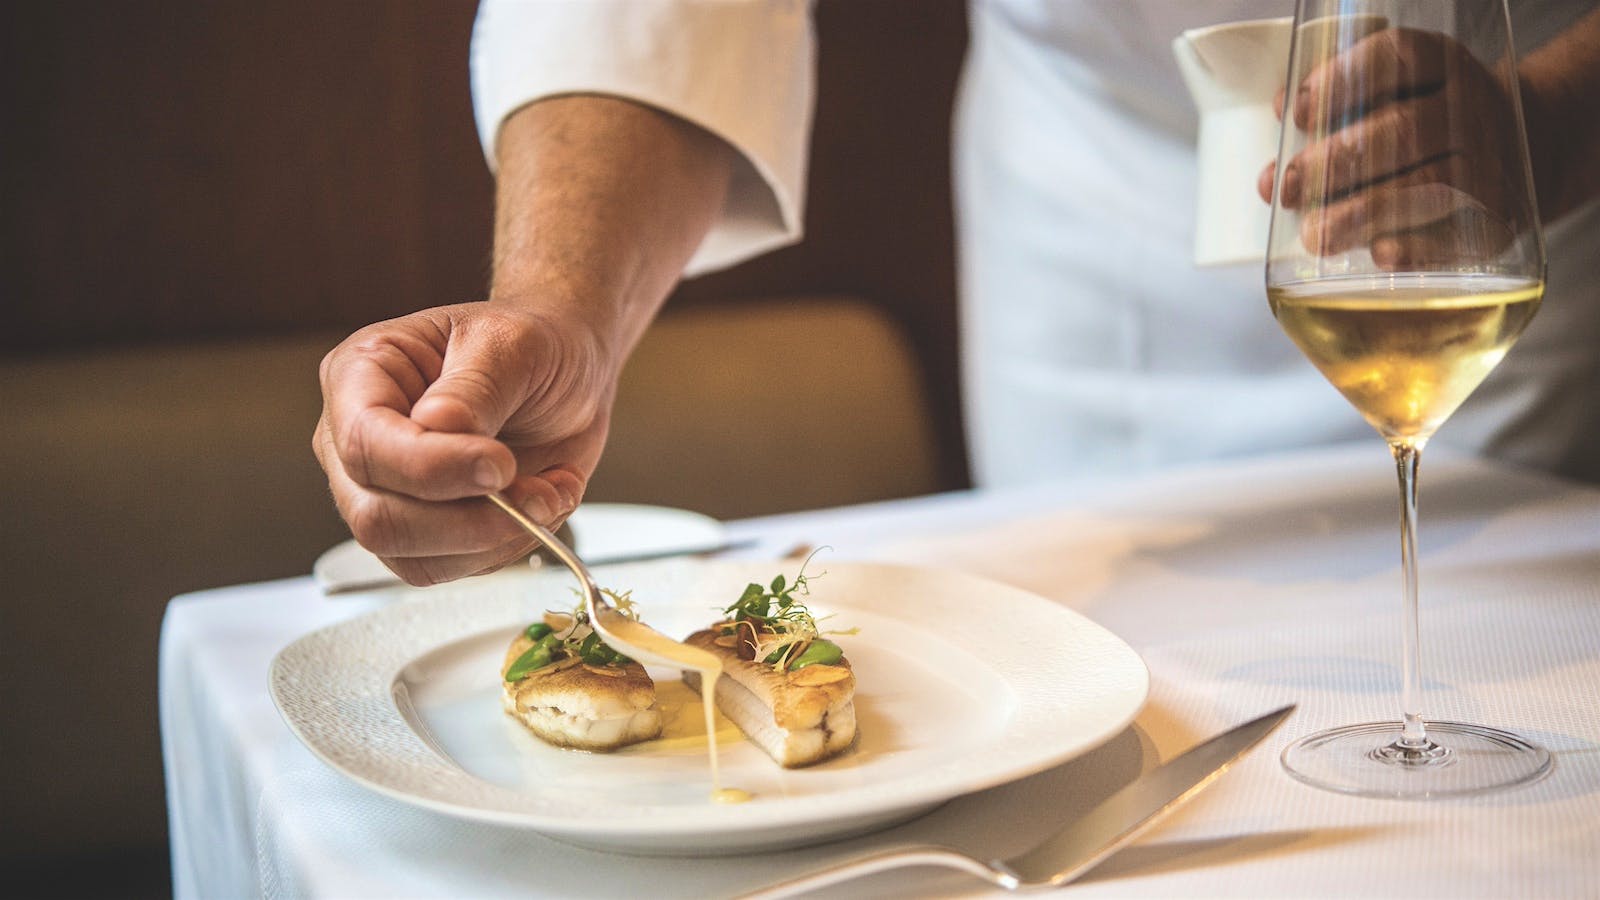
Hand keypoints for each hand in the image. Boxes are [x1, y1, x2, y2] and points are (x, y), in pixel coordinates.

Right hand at [313, 303, 614, 585]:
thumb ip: (474, 388)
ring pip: (414, 557)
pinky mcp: (427, 531)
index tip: (500, 465)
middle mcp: (360, 440)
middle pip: (376, 518)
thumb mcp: (513, 344)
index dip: (431, 468)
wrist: (569, 371)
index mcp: (362, 376)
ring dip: (495, 538)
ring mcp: (387, 492)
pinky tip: (542, 501)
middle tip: (533, 494)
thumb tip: (439, 428)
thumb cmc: (532, 344)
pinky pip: (454, 567)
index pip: (364, 444)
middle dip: (466, 521)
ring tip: (546, 492)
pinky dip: (510, 546)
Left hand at [1257, 28, 1526, 267]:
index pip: (1396, 58)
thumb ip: (1336, 108)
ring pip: (1433, 185)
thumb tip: (1279, 132)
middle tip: (1290, 190)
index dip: (1343, 83)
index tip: (1298, 116)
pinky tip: (1379, 253)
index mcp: (1441, 64)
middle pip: (1406, 130)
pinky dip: (1419, 246)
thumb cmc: (1427, 121)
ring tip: (1315, 235)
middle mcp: (1471, 109)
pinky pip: (1462, 235)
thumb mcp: (1394, 94)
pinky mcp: (1501, 219)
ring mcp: (1493, 163)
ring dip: (1366, 212)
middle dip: (1338, 162)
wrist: (1517, 147)